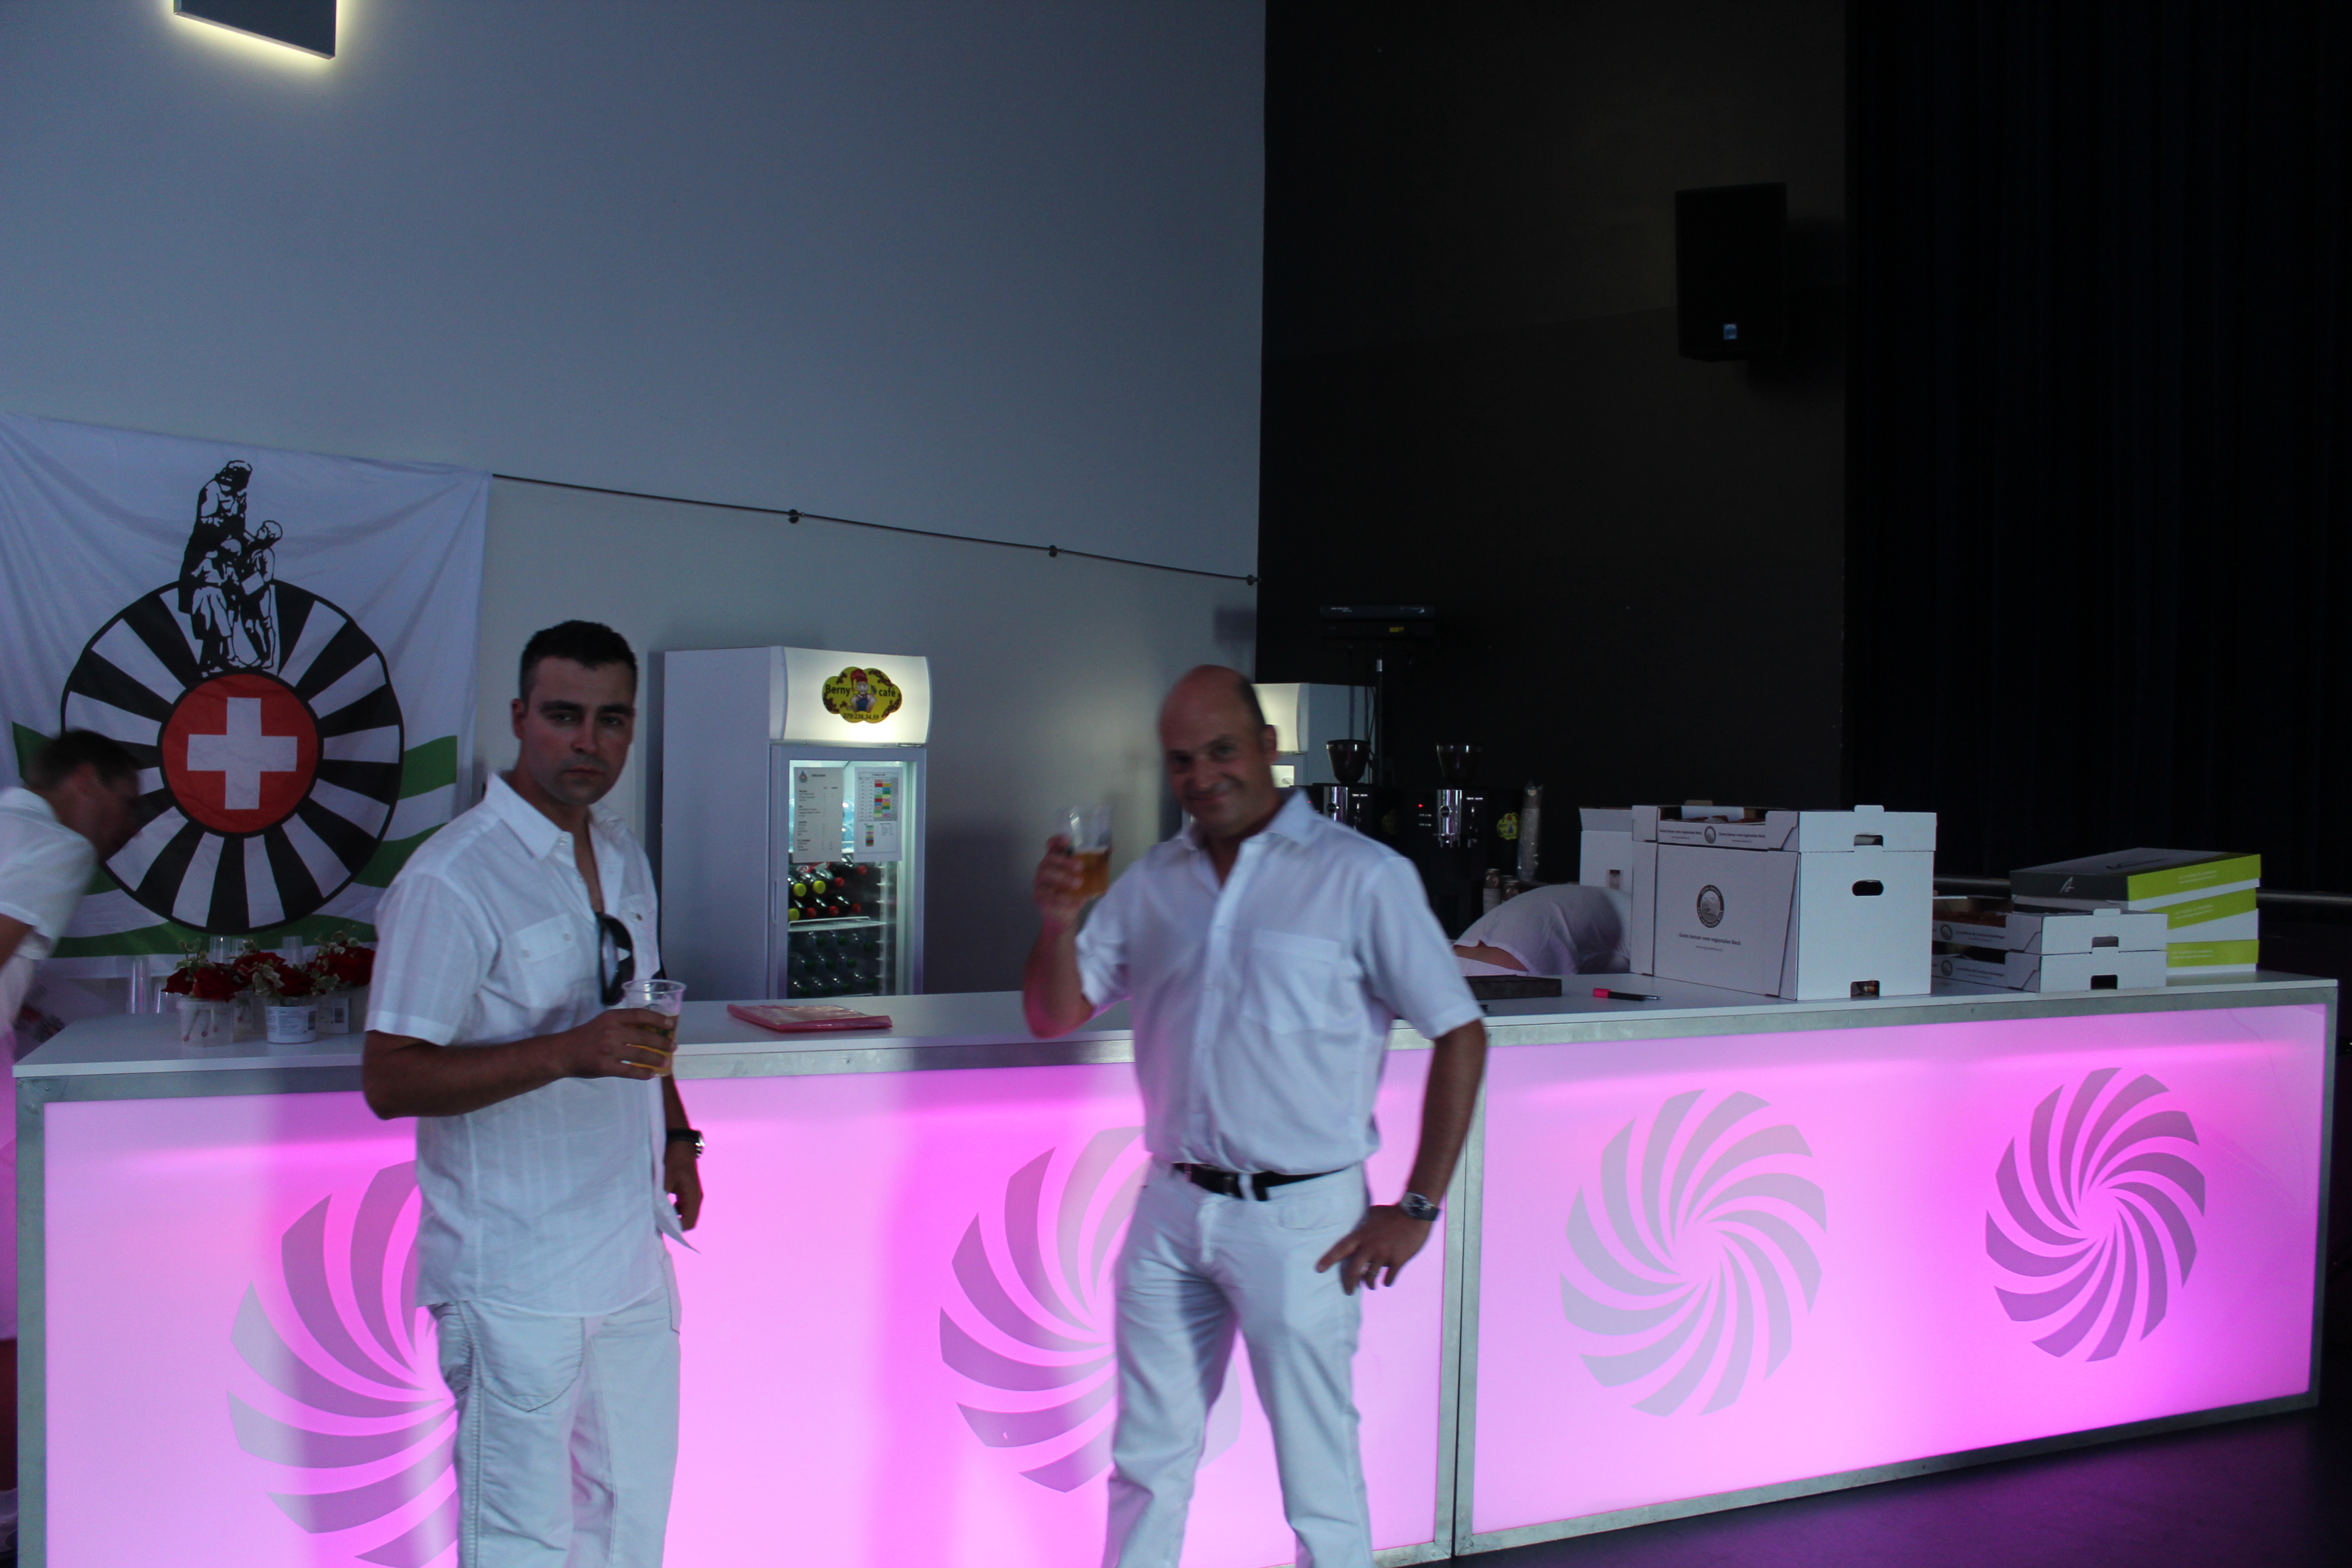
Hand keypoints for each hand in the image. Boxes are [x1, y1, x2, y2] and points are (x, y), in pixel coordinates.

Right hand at [554, 1008, 674, 1079]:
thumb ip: (621, 1024)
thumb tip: (647, 1029)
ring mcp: (610, 1050)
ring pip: (641, 1055)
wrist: (562, 1053)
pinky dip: (643, 1074)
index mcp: (612, 1017)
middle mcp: (612, 1032)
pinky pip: (630, 1071)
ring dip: (657, 1059)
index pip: (640, 1015)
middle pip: (644, 1036)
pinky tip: (652, 1075)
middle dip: (662, 1042)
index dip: (657, 1019)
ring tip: (666, 1062)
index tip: (670, 1024)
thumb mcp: (602, 1022)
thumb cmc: (584, 1036)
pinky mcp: (607, 1067)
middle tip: (673, 1046)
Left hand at [665, 1140, 703, 1229]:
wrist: (679, 1141)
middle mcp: (696, 1197)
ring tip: (658, 1214)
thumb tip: (652, 1217)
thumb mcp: (664, 1180)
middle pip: (688, 1220)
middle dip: (673, 1224)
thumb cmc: (672, 1160)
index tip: (659, 1227)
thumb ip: (659, 1199)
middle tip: (657, 1223)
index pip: (688, 1223)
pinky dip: (673, 1209)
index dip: (675, 1229)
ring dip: (673, 1216)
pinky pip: (683, 1206)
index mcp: (693, 1196)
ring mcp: (693, 1193)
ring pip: (685, 1213)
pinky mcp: (687, 1190)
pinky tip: (662, 1204)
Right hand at [1032, 834, 1092, 929]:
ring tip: (1078, 883)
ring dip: (1062, 877)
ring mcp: (1040, 882)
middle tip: (1080, 866)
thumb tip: (1110, 849)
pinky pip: (1046, 893)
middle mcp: (1045, 868)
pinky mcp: (1038, 896)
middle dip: (1064, 861)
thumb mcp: (1088, 878)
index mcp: (1056, 861)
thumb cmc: (1076, 892)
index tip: (1067, 840)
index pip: (1052, 845)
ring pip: (1045, 874)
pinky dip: (1060, 896)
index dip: (1056, 840)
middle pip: (1049, 858)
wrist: (1066, 915)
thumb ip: (1096, 864)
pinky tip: (1071, 899)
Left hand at [1316, 1205, 1433, 1293]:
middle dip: (1349, 1283)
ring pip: (1371, 1277)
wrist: (1415, 1213)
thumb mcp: (1374, 1212)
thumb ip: (1366, 1219)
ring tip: (1371, 1286)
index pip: (1340, 1249)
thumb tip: (1364, 1217)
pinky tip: (1387, 1281)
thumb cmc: (1394, 1211)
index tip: (1318, 1269)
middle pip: (1354, 1270)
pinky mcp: (1398, 1260)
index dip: (1328, 1259)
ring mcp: (1384, 1254)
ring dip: (1370, 1284)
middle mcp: (1370, 1246)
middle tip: (1348, 1291)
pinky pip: (1389, 1277)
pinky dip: (1387, 1281)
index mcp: (1362, 1235)